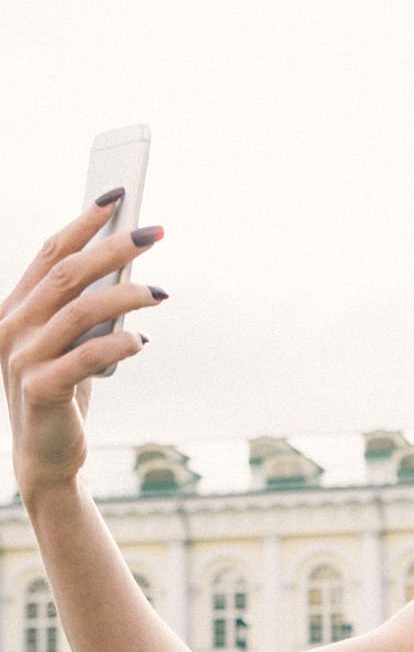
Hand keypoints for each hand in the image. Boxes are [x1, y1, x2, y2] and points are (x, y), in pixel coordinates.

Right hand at [0, 197, 165, 502]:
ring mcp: (21, 357)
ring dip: (127, 295)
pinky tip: (141, 342)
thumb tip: (130, 270)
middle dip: (114, 247)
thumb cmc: (66, 390)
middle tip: (156, 231)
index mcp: (16, 307)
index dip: (84, 223)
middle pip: (68, 272)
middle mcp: (11, 326)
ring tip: (161, 293)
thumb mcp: (73, 343)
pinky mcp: (41, 389)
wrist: (47, 454)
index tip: (117, 196)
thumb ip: (85, 310)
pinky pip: (87, 356)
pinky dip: (119, 344)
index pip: (50, 253)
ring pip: (80, 309)